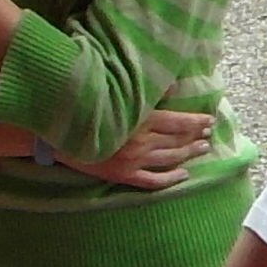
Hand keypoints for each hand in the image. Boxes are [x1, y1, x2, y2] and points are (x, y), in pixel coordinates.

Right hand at [57, 104, 215, 189]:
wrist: (57, 133)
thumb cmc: (88, 107)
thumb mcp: (116, 94)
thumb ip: (146, 91)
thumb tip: (173, 85)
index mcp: (140, 119)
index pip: (178, 122)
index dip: (196, 121)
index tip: (209, 120)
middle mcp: (140, 142)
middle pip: (177, 141)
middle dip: (195, 137)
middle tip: (209, 135)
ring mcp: (133, 161)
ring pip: (169, 159)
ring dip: (188, 154)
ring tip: (202, 149)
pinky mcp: (123, 176)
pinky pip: (153, 181)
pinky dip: (170, 179)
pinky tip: (183, 175)